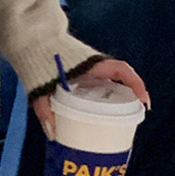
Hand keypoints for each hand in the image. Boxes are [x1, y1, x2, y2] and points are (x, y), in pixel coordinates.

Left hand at [31, 58, 150, 140]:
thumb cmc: (38, 60)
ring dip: (120, 97)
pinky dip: (104, 98)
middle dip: (131, 96)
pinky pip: (100, 85)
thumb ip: (44, 108)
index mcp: (90, 64)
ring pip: (111, 83)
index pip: (121, 70)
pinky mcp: (82, 75)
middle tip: (136, 116)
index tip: (143, 100)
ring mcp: (89, 70)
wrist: (31, 41)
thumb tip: (53, 134)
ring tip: (123, 119)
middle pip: (121, 79)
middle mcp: (94, 66)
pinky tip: (100, 115)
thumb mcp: (41, 86)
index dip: (136, 84)